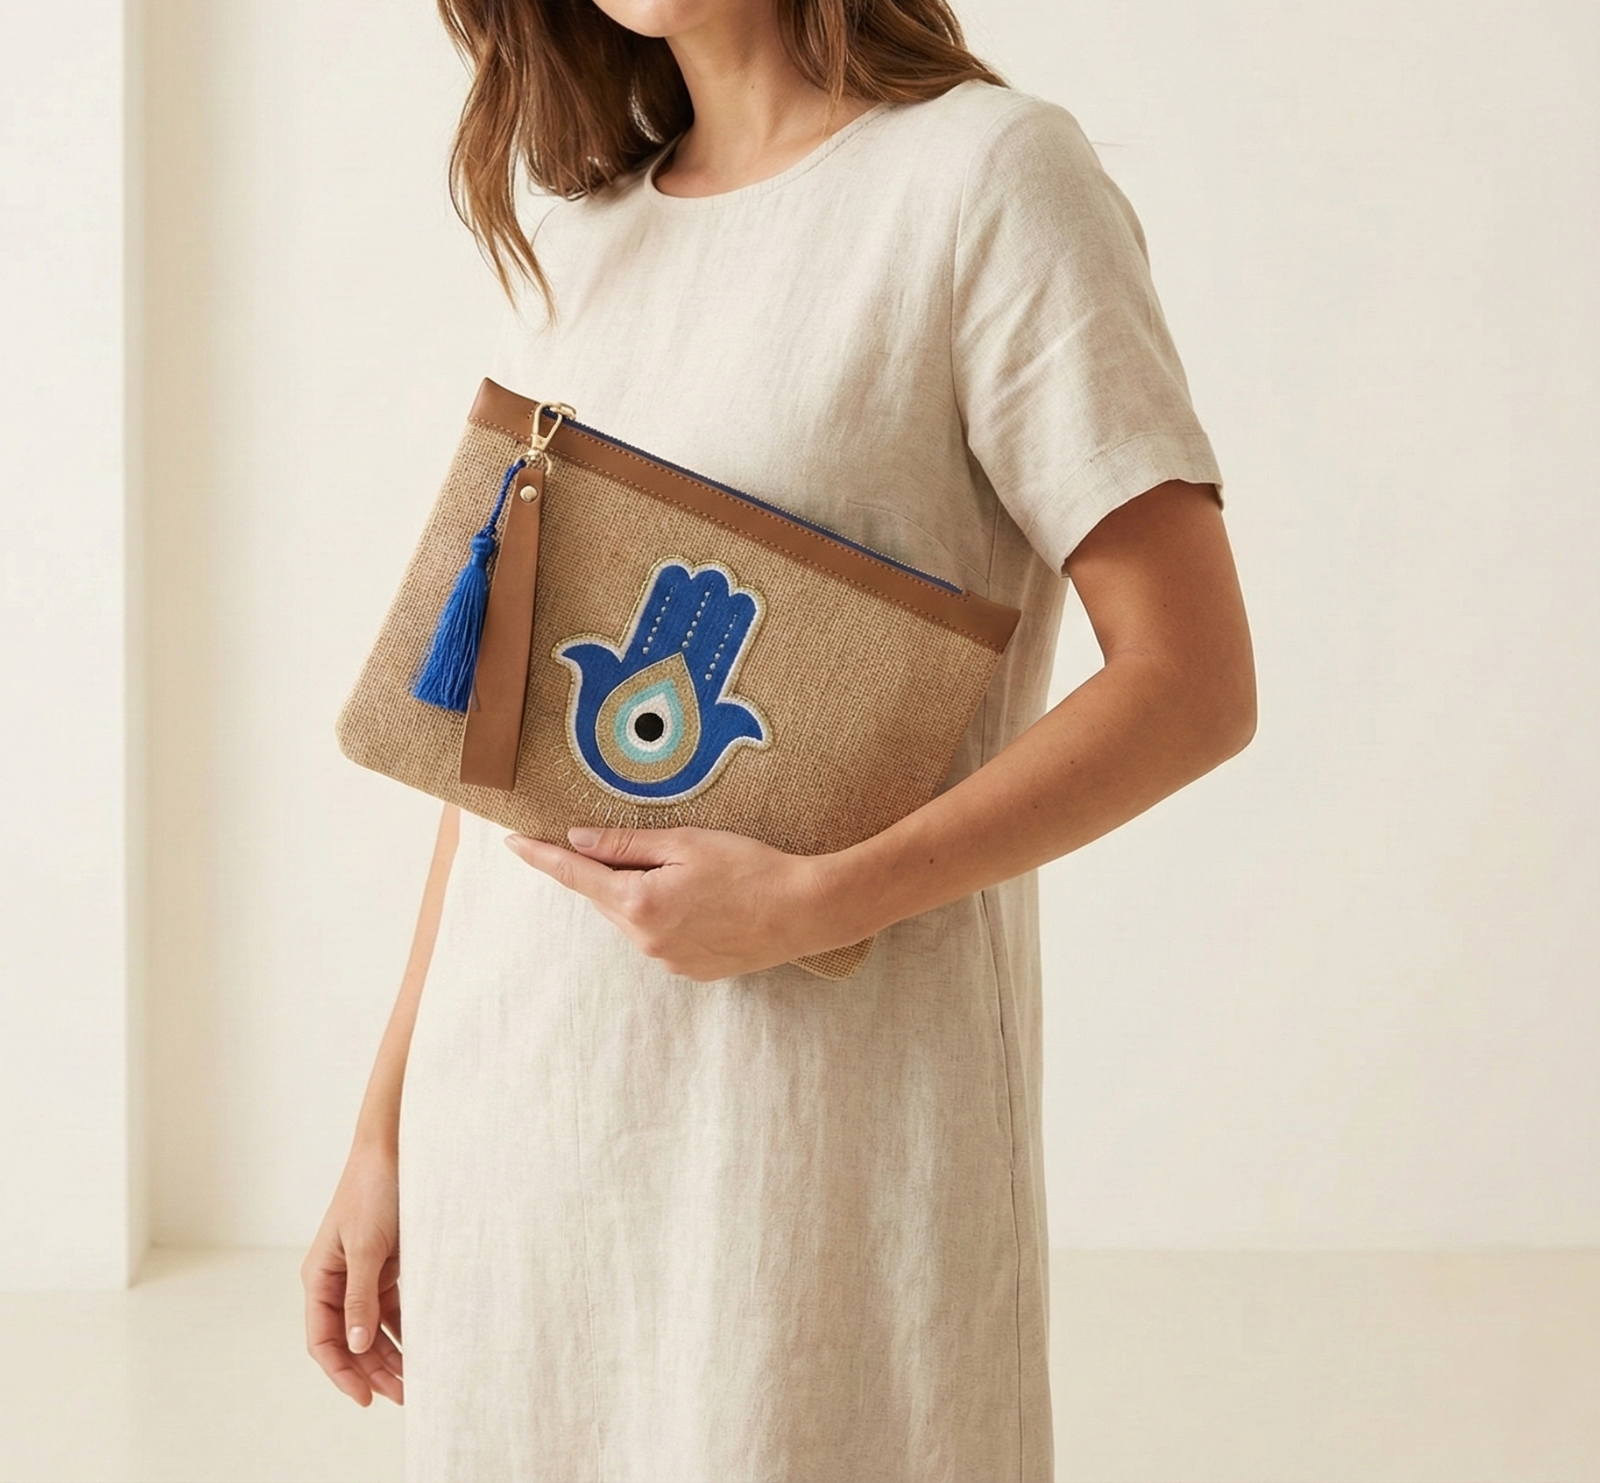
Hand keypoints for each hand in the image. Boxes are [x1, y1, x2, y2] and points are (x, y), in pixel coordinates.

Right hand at [301, 1142, 403, 1405]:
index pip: (324, 1339)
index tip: (365, 1398)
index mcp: (320, 1276)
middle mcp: (338, 1279)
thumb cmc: (374, 1189)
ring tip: (416, 1380)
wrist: (398, 1147)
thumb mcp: (367, 1246)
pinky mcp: (389, 1263)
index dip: (342, 1372)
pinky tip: (422, 1346)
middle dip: (373, 1370)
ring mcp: (364, 1272)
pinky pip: (395, 1306)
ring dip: (391, 1353)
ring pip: (374, 1326)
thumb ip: (362, 1296)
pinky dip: (406, 1327)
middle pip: (352, 1338)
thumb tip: (356, 1345)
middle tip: (404, 1395)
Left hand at [505, 826, 851, 979]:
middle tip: (639, 845)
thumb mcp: (685, 842)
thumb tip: (577, 840)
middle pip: (605, 897)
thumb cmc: (749, 867)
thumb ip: (625, 843)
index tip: (513, 842)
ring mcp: (667, 961)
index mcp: (639, 902)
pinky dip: (665, 916)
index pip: (575, 875)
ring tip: (689, 875)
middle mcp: (644, 939)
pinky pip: (659, 938)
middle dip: (608, 871)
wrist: (803, 911)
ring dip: (640, 894)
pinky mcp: (690, 971)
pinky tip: (702, 902)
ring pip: (632, 918)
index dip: (542, 857)